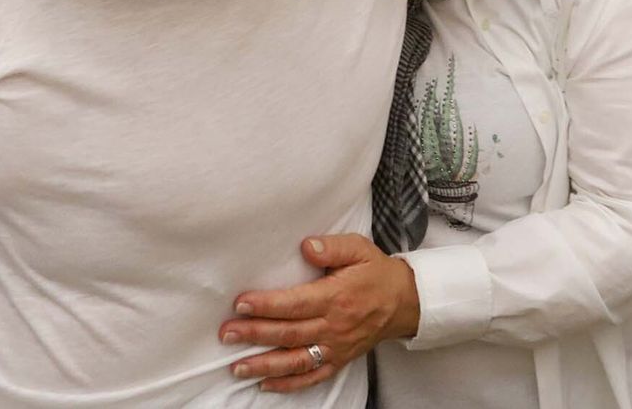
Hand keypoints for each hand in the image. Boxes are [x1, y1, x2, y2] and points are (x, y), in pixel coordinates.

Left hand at [219, 235, 419, 392]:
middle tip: (226, 334)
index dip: (266, 305)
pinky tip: (266, 383)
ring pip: (296, 360)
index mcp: (336, 297)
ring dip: (265, 365)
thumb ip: (332, 247)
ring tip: (237, 366)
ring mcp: (336, 347)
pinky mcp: (339, 360)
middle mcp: (334, 326)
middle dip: (255, 334)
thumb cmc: (376, 273)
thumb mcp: (359, 249)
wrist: (405, 302)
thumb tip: (306, 246)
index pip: (295, 304)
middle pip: (289, 334)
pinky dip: (289, 384)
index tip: (240, 304)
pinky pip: (313, 376)